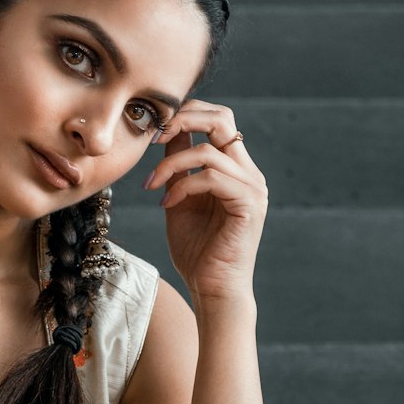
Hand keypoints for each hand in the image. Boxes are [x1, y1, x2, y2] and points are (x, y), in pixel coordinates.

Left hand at [143, 99, 267, 303]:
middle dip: (184, 118)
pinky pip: (211, 177)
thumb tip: (167, 133)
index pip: (218, 121)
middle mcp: (248, 173)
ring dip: (171, 164)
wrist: (212, 288)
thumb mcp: (179, 198)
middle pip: (222, 118)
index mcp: (235, 169)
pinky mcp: (248, 204)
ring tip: (152, 185)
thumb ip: (178, 167)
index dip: (186, 115)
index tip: (155, 132)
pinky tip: (166, 203)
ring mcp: (252, 187)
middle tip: (154, 136)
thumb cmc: (197, 251)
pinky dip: (183, 185)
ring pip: (208, 150)